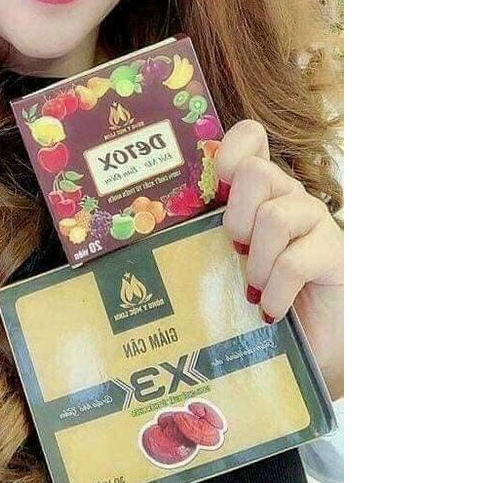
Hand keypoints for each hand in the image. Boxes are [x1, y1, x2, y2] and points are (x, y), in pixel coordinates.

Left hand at [215, 119, 343, 398]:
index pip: (251, 137)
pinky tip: (271, 309)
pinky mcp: (336, 253)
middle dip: (236, 217)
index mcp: (260, 190)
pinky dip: (275, 290)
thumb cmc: (260, 299)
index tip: (221, 184)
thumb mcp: (225, 262)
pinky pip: (294, 261)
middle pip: (256, 173)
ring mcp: (316, 222)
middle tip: (235, 252)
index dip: (232, 150)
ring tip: (253, 288)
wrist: (314, 344)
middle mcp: (289, 196)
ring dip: (256, 260)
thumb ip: (204, 237)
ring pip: (273, 217)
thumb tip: (145, 238)